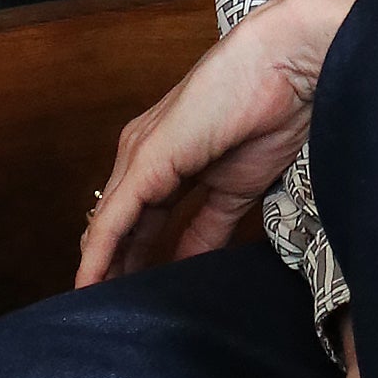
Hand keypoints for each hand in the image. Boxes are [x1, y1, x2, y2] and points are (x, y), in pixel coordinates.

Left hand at [78, 0, 362, 287]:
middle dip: (114, 268)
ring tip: (91, 310)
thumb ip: (211, 227)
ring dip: (100, 268)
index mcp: (172, 158)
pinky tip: (90, 283)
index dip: (134, 258)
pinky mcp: (145, 161)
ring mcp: (143, 157)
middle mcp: (148, 157)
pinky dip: (99, 254)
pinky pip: (114, 218)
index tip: (129, 298)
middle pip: (121, 226)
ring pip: (109, 225)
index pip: (143, 220)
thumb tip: (194, 264)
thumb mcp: (238, 188)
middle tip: (106, 313)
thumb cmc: (276, 109)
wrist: (287, 64)